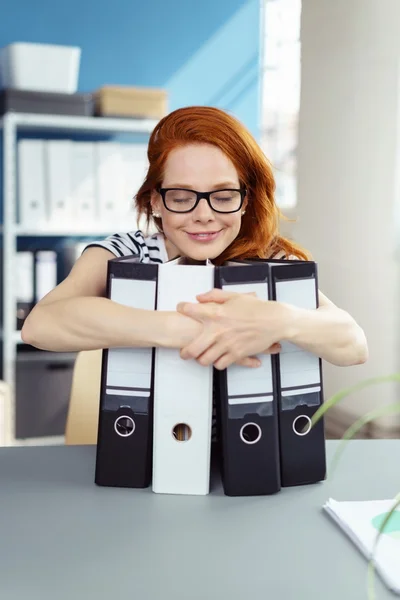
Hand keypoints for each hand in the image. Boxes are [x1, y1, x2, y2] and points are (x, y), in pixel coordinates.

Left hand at [176, 288, 290, 369]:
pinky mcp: (236, 354)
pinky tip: (218, 358)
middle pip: (192, 349)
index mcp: (216, 313)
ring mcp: (227, 344)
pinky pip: (220, 364)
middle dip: (185, 352)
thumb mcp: (234, 296)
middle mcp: (218, 330)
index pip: (189, 310)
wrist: (274, 320)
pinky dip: (217, 362)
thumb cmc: (256, 308)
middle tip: (184, 352)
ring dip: (202, 359)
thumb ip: (214, 295)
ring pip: (204, 360)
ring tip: (202, 356)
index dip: (182, 309)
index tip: (181, 310)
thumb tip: (198, 298)